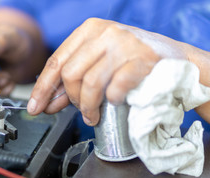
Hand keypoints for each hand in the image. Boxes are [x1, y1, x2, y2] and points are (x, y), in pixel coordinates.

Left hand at [28, 18, 185, 125]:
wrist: (174, 58)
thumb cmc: (132, 62)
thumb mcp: (98, 64)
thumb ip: (72, 82)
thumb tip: (47, 102)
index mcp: (89, 30)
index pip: (56, 61)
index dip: (43, 88)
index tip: (35, 107)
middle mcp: (105, 33)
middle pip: (70, 73)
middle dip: (70, 99)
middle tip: (80, 111)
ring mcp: (124, 44)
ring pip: (90, 83)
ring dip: (88, 106)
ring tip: (92, 115)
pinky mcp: (143, 59)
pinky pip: (115, 87)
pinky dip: (111, 101)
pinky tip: (113, 102)